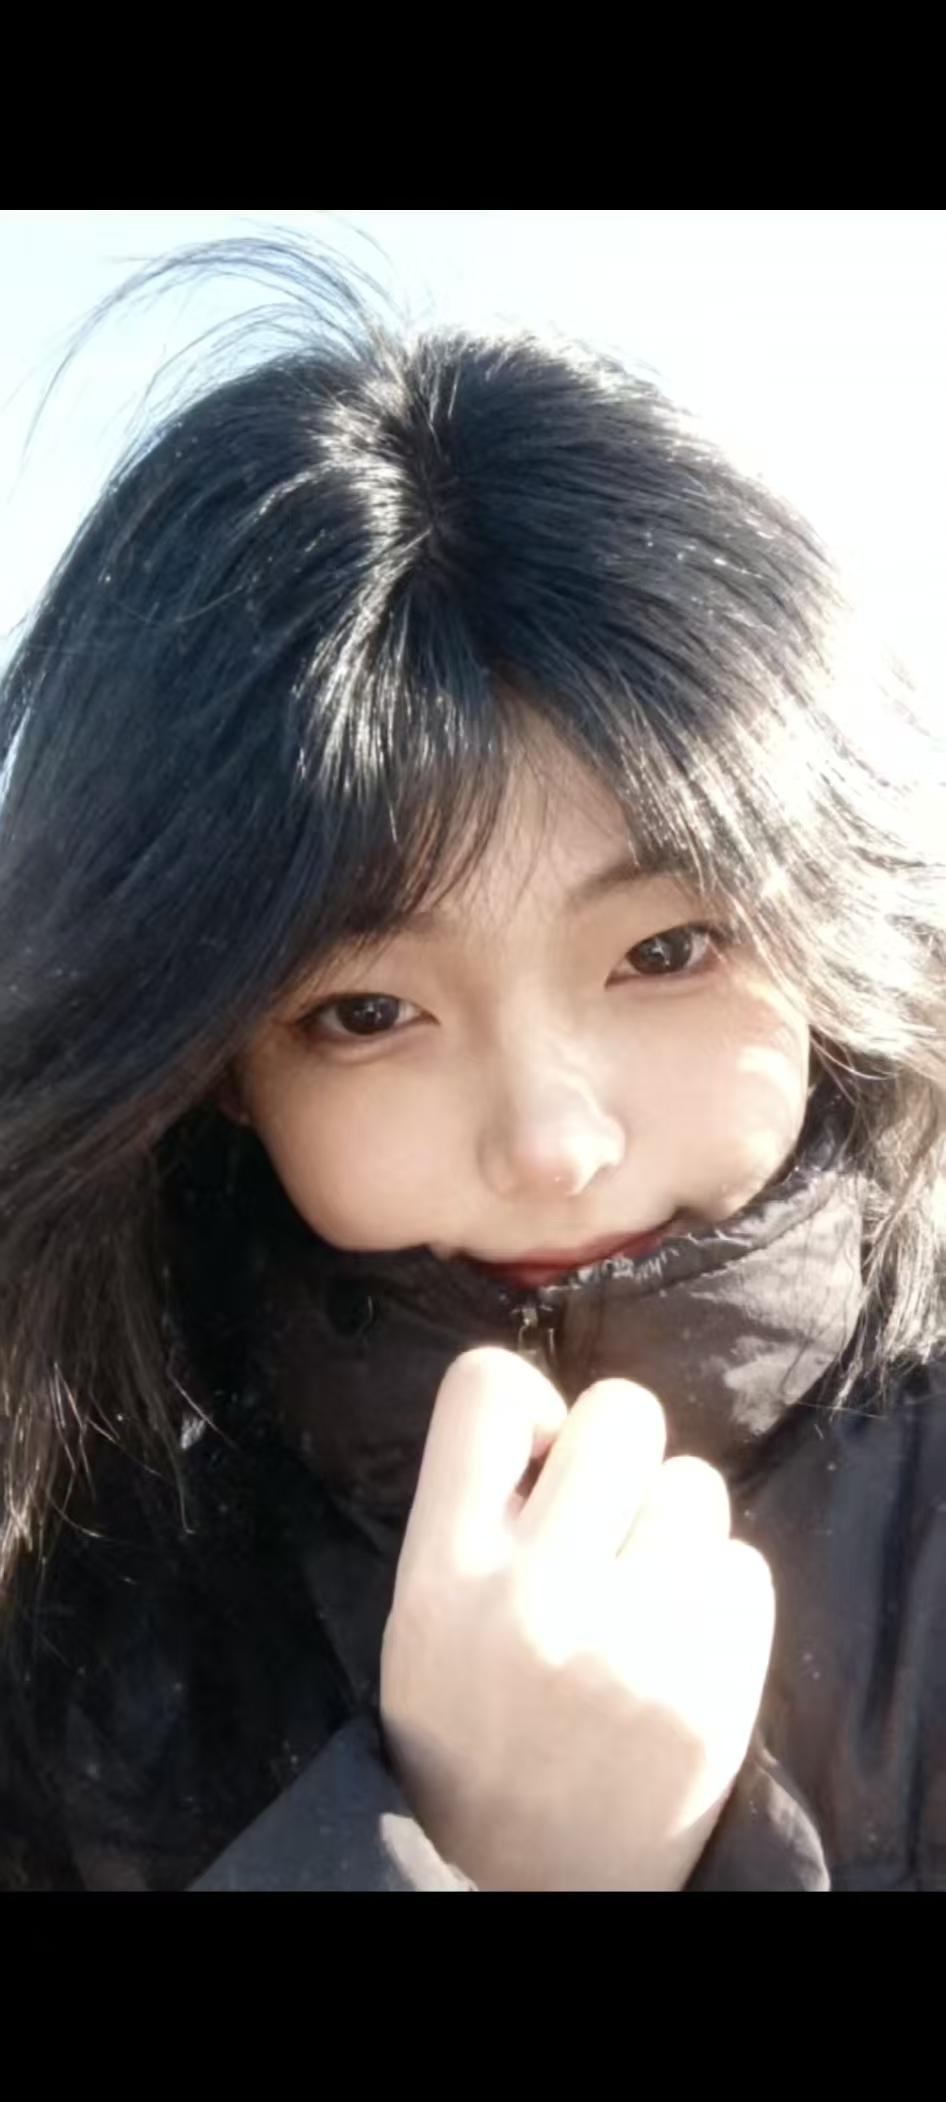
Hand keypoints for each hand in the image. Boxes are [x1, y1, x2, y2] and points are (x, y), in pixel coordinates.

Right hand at [381, 1347, 773, 1889]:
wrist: (517, 1888)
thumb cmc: (471, 1731)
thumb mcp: (426, 1613)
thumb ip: (477, 1509)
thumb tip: (562, 1416)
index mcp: (442, 1570)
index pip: (486, 1384)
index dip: (525, 1403)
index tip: (534, 1457)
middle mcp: (535, 1597)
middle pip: (621, 1413)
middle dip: (618, 1458)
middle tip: (600, 1525)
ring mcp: (630, 1645)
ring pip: (694, 1485)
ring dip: (673, 1529)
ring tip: (637, 1598)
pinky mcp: (709, 1692)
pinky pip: (744, 1567)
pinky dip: (719, 1597)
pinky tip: (676, 1649)